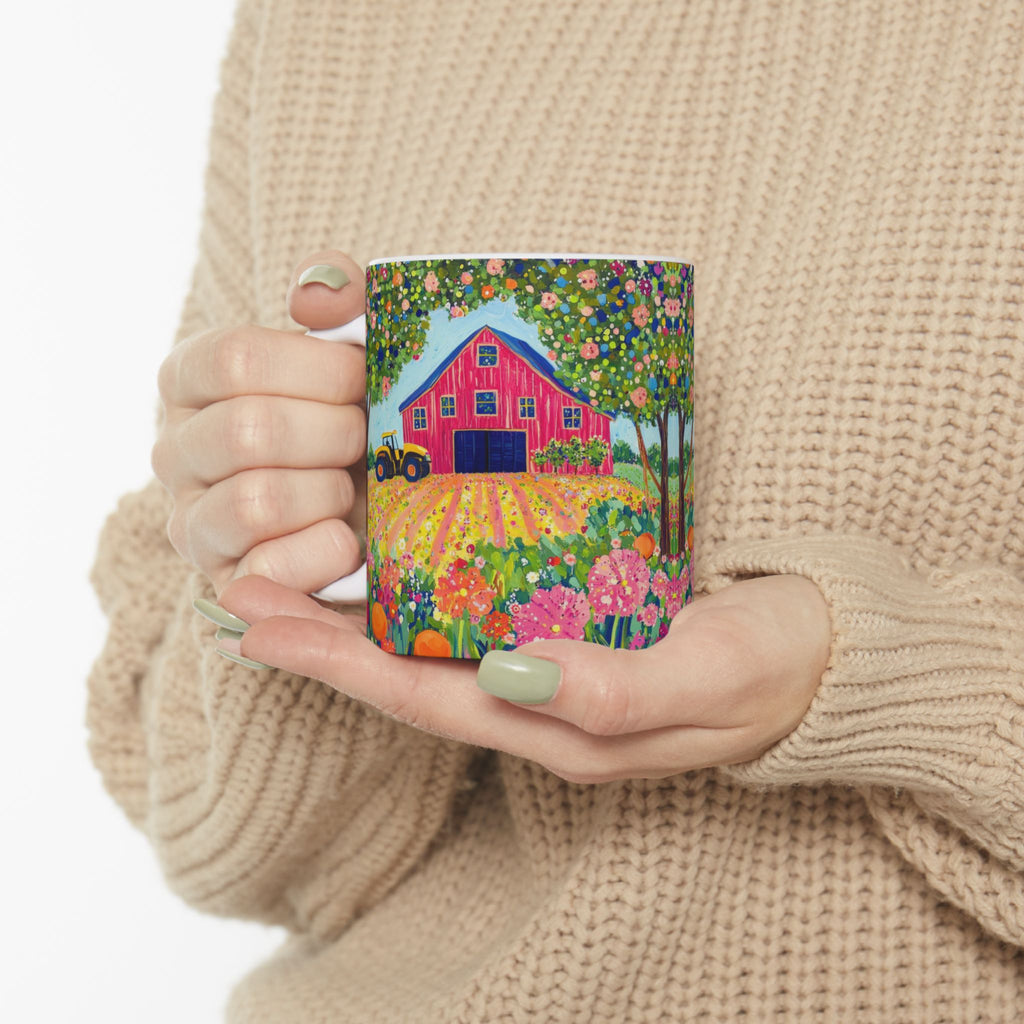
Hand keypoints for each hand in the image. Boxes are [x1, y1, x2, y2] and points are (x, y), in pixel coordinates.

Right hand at [152, 251, 367, 595]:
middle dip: (335, 434)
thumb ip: (342, 298)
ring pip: (256, 501)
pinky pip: (270, 569)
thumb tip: (315, 296)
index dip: (319, 370)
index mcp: (192, 380)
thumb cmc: (362, 415)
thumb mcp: (360, 346)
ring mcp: (193, 522)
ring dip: (330, 493)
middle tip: (367, 438)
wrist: (381, 507)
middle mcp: (175, 450)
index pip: (234, 359)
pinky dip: (327, 550)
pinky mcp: (226, 583)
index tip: (363, 379)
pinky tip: (349, 537)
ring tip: (351, 488)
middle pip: (249, 431)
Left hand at [215, 573, 830, 782]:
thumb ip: (611, 689)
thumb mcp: (706, 677)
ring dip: (362, 615)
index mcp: (560, 726)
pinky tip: (402, 557)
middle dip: (323, 638)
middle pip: (410, 675)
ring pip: (437, 649)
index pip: (425, 697)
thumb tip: (508, 673)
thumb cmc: (772, 666)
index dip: (337, 663)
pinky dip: (427, 593)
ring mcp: (554, 670)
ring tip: (296, 570)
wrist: (827, 655)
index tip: (259, 623)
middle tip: (245, 588)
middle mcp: (541, 703)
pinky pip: (481, 618)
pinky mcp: (576, 631)